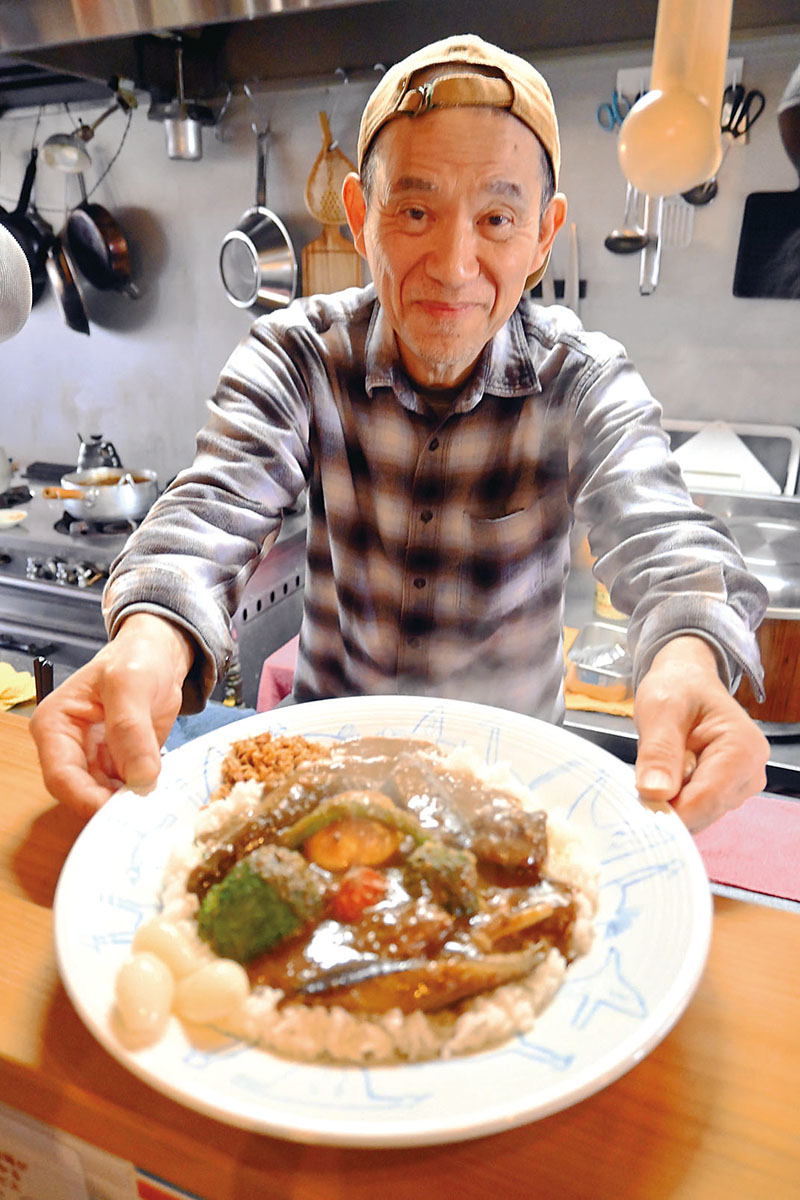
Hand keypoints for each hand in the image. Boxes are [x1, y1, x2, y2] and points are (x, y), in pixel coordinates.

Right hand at [30, 613, 194, 819]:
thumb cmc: (135, 658)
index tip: (118, 810)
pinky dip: (141, 796)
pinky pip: (126, 791)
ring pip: (104, 798)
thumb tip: (140, 777)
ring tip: (155, 804)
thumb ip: (130, 728)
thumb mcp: (129, 683)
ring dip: (128, 804)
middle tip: (143, 812)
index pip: (61, 776)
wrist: (160, 656)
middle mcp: (69, 748)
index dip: (87, 799)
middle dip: (110, 805)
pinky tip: (160, 794)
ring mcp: (94, 759)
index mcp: (55, 725)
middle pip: (81, 793)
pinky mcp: (119, 766)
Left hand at [633, 635, 768, 831]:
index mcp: (743, 750)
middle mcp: (750, 774)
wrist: (687, 681)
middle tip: (642, 775)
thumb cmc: (678, 688)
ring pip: (696, 816)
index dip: (668, 809)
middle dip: (667, 803)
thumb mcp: (660, 709)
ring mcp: (740, 787)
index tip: (637, 805)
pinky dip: (674, 799)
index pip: (705, 801)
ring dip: (669, 799)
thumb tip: (654, 792)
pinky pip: (694, 810)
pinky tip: (666, 775)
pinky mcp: (725, 794)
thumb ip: (658, 750)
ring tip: (658, 766)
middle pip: (702, 813)